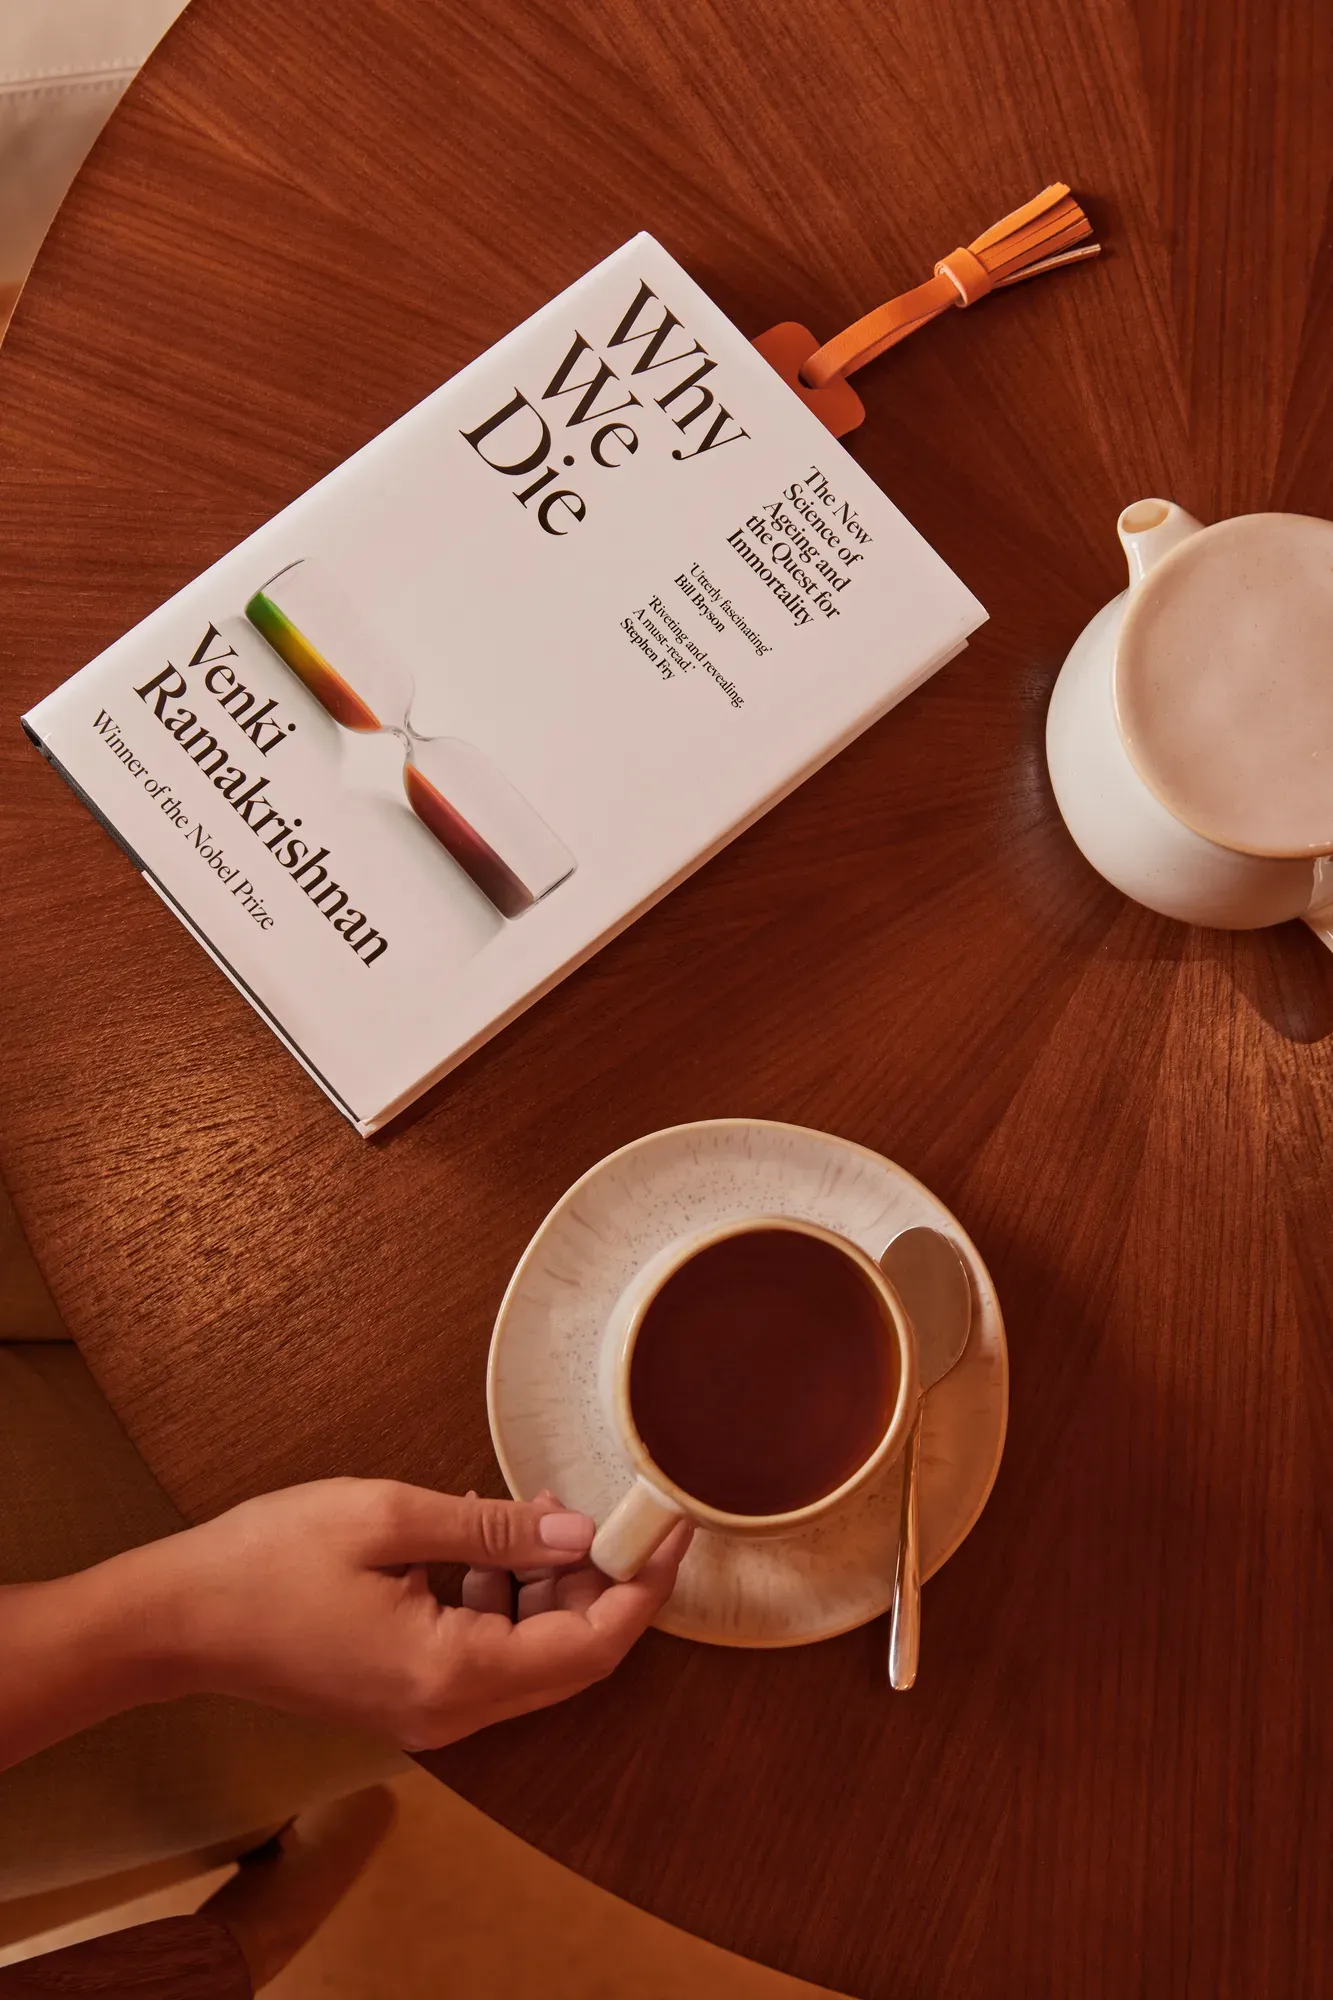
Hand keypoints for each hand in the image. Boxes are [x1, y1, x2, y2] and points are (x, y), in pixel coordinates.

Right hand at [143, 1479, 690, 1749]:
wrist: (179, 1617)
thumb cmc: (268, 1561)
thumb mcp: (389, 1516)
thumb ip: (493, 1528)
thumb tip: (579, 1532)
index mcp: (454, 1673)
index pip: (589, 1644)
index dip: (643, 1586)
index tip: (672, 1527)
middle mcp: (451, 1709)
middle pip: (570, 1655)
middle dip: (606, 1581)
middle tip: (621, 1508)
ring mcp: (428, 1708)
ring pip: (532, 1651)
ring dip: (553, 1582)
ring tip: (544, 1509)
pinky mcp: (408, 1691)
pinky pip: (489, 1649)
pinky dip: (508, 1595)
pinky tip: (492, 1538)